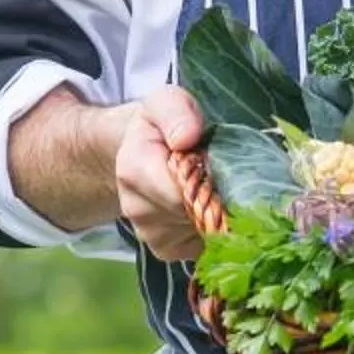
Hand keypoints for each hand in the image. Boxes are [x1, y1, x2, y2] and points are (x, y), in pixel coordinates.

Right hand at [111, 85, 208, 259]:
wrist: (136, 154)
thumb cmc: (159, 128)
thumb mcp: (166, 103)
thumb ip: (176, 112)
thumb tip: (186, 137)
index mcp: (135, 170)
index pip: (183, 194)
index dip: (212, 181)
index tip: (218, 164)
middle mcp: (137, 209)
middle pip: (198, 215)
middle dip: (218, 196)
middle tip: (218, 174)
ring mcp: (150, 234)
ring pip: (205, 231)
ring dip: (216, 211)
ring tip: (208, 187)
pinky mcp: (166, 250)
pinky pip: (204, 245)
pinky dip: (212, 228)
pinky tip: (204, 206)